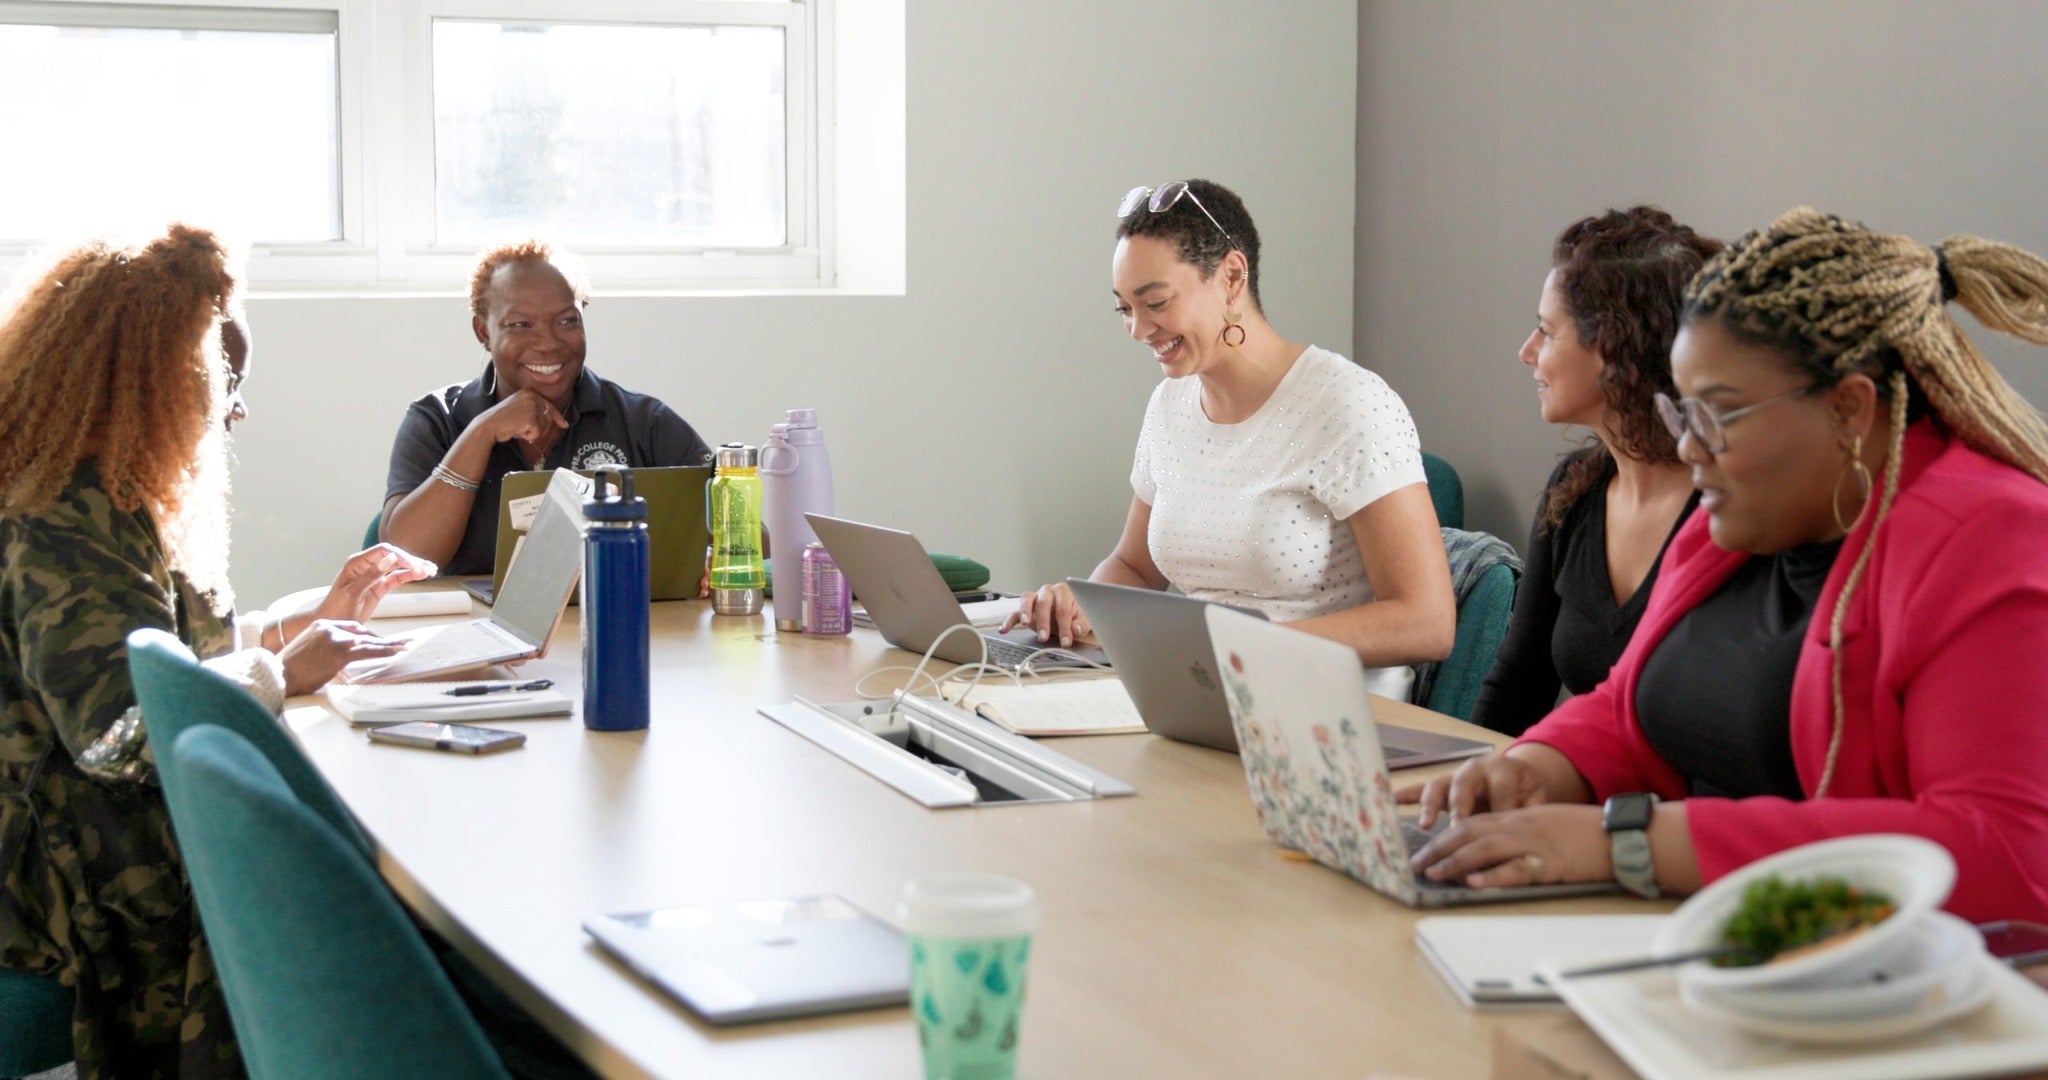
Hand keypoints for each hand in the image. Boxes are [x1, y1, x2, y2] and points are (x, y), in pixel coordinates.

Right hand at [280, 620, 405, 695]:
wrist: (278, 675)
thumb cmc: (288, 670)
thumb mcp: (306, 651)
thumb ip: (323, 649)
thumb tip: (335, 659)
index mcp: (320, 625)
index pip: (351, 626)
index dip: (367, 635)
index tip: (377, 641)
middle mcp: (329, 628)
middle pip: (362, 632)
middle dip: (380, 640)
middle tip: (397, 644)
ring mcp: (335, 639)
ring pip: (368, 641)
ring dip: (388, 645)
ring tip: (404, 647)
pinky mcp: (340, 653)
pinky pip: (367, 652)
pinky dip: (383, 652)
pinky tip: (394, 653)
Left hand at [310, 544, 436, 627]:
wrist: (330, 624)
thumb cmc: (336, 609)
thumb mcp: (353, 592)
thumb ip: (371, 575)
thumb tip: (390, 559)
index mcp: (357, 563)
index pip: (383, 551)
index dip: (401, 556)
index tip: (415, 565)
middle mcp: (366, 566)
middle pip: (393, 557)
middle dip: (411, 561)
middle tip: (428, 569)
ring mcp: (374, 576)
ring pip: (398, 567)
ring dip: (414, 568)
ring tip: (431, 571)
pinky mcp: (379, 587)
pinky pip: (397, 578)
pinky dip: (409, 577)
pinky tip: (421, 576)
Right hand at [478, 388, 569, 445]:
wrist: (488, 425)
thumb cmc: (501, 420)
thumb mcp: (518, 409)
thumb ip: (533, 410)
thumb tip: (552, 419)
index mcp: (528, 392)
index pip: (548, 405)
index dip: (557, 417)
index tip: (564, 424)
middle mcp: (532, 396)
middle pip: (549, 417)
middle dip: (540, 427)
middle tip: (522, 428)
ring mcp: (532, 406)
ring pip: (544, 426)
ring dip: (533, 432)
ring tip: (518, 427)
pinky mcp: (531, 417)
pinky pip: (538, 433)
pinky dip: (528, 435)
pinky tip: (517, 431)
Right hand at [999, 582, 1089, 646]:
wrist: (1072, 608)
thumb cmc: (1077, 612)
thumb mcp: (1085, 618)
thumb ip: (1082, 624)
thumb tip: (1075, 629)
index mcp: (1063, 591)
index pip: (1063, 608)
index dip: (1065, 626)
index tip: (1066, 641)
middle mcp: (1047, 591)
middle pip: (1043, 603)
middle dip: (1044, 621)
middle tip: (1044, 637)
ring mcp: (1035, 599)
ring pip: (1027, 600)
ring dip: (1025, 612)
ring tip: (1026, 624)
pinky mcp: (1026, 609)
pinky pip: (1015, 612)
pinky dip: (1009, 621)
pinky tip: (1004, 630)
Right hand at [1395, 752, 1550, 829]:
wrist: (1519, 777)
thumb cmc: (1527, 793)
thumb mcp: (1537, 799)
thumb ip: (1531, 814)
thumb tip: (1525, 837)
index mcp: (1504, 769)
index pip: (1501, 788)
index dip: (1501, 808)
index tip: (1499, 831)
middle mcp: (1475, 768)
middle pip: (1463, 783)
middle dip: (1460, 806)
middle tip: (1458, 827)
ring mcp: (1455, 776)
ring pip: (1438, 786)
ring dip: (1430, 805)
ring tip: (1425, 824)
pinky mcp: (1441, 787)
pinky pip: (1419, 790)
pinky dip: (1404, 795)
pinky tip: (1389, 803)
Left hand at [1407, 804, 1610, 888]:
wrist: (1618, 833)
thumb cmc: (1584, 830)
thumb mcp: (1544, 824)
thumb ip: (1517, 832)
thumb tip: (1492, 850)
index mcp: (1516, 817)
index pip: (1470, 822)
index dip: (1443, 836)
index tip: (1423, 850)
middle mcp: (1518, 826)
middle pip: (1468, 832)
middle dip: (1438, 849)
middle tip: (1415, 865)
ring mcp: (1532, 843)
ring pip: (1484, 848)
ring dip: (1454, 861)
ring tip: (1433, 873)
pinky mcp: (1550, 863)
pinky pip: (1516, 869)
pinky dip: (1493, 876)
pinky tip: (1473, 882)